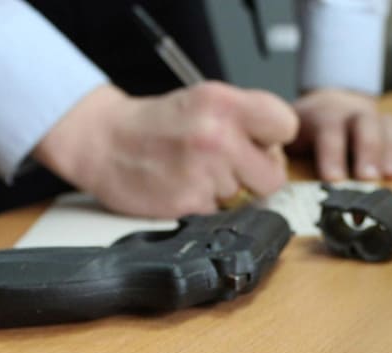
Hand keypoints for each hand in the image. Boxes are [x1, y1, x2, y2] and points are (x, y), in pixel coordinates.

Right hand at [33, 82, 297, 217]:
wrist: (104, 141)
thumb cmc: (158, 123)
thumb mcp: (206, 100)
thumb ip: (248, 120)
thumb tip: (279, 151)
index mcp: (225, 103)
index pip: (286, 126)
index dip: (274, 139)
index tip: (259, 141)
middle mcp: (217, 135)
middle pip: (274, 174)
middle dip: (256, 174)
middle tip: (229, 164)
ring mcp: (204, 171)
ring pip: (247, 197)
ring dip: (228, 190)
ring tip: (198, 171)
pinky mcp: (190, 202)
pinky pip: (221, 213)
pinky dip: (206, 205)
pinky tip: (186, 186)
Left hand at [289, 88, 391, 180]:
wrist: (329, 102)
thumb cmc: (305, 128)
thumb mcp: (286, 133)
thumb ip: (279, 149)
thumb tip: (268, 172)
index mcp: (322, 115)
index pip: (328, 130)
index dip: (332, 153)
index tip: (334, 179)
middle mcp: (352, 112)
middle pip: (365, 124)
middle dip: (368, 151)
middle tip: (369, 177)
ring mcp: (375, 117)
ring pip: (389, 126)